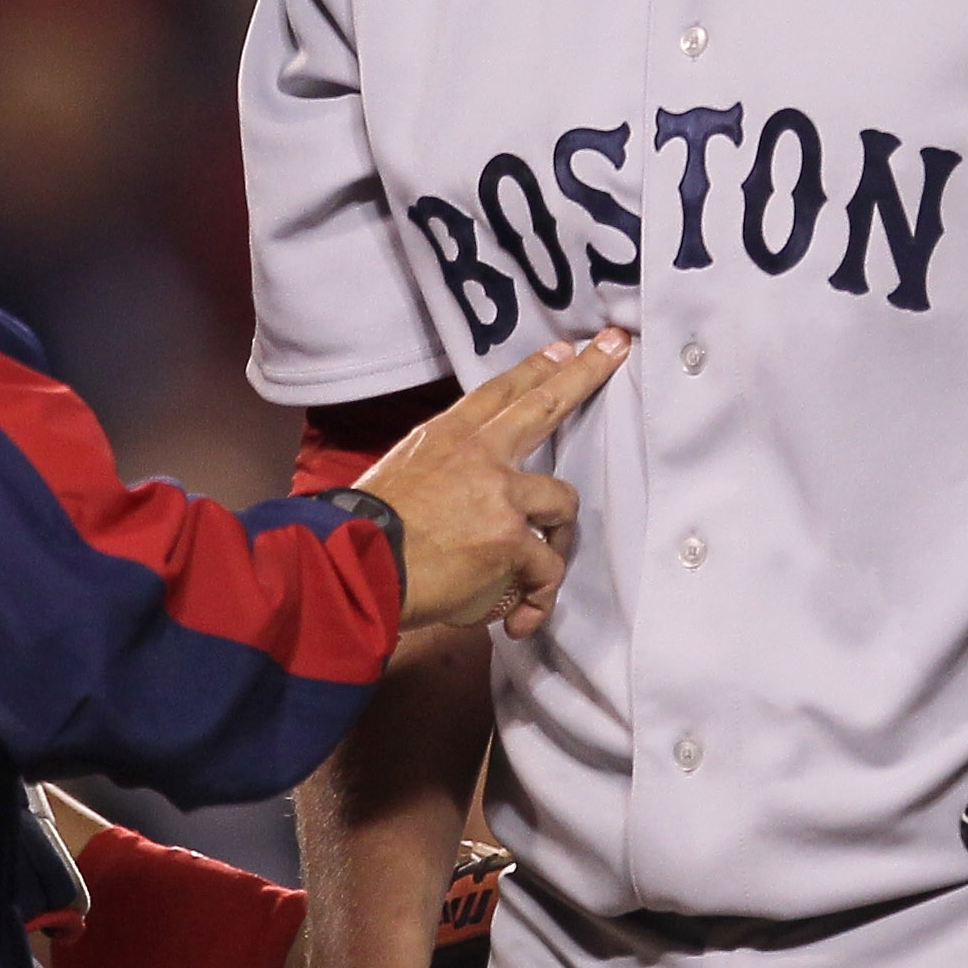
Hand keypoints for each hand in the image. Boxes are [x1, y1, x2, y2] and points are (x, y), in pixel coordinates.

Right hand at [364, 332, 627, 638]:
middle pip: (544, 405)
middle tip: (615, 348)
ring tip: (540, 576)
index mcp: (444, 438)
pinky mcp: (512, 539)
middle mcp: (478, 455)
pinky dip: (537, 598)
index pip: (496, 393)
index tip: (561, 349)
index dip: (532, 370)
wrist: (353, 566)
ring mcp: (500, 494)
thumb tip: (460, 500)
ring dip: (559, 540)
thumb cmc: (360, 534)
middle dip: (585, 373)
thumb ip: (439, 475)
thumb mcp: (396, 478)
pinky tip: (519, 619)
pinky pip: (547, 569)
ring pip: (562, 503)